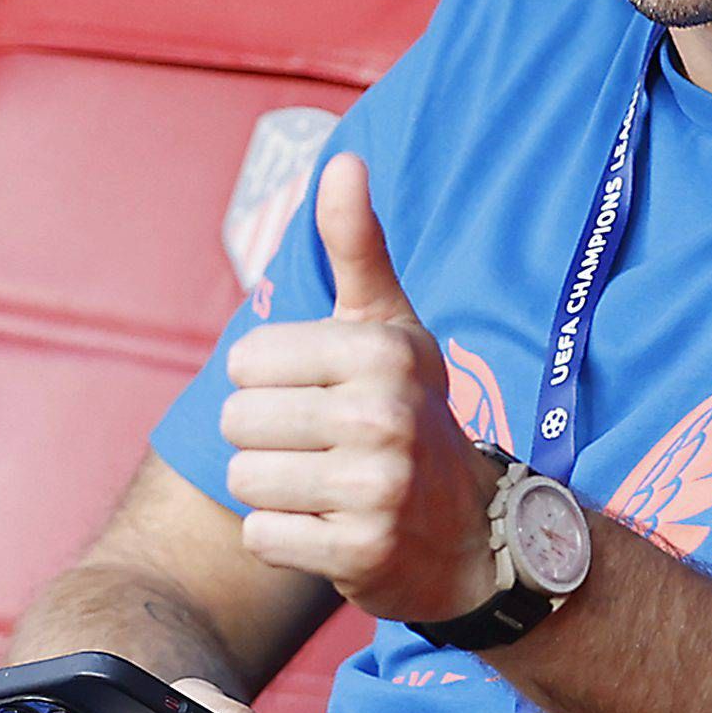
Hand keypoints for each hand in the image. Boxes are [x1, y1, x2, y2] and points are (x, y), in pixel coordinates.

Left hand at [220, 154, 500, 624]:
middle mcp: (385, 416)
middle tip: (321, 446)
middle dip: (266, 438)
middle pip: (236, 422)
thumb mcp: (390, 326)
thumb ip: (358, 246)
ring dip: (272, 489)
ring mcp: (377, 488)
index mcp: (382, 350)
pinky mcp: (361, 553)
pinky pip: (262, 536)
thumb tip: (343, 159)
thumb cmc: (411, 411)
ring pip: (244, 479)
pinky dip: (284, 537)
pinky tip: (330, 528)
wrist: (475, 533)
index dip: (270, 381)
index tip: (321, 394)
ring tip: (323, 486)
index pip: (246, 361)